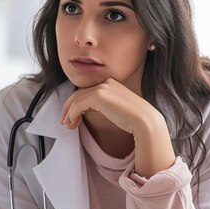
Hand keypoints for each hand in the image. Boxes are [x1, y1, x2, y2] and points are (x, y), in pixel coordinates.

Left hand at [61, 78, 175, 177]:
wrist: (144, 121)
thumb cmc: (133, 119)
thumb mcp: (116, 108)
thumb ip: (104, 105)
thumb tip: (87, 110)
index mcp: (110, 83)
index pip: (87, 92)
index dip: (76, 104)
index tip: (72, 118)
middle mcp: (105, 82)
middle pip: (78, 94)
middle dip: (69, 109)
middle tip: (65, 122)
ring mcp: (102, 88)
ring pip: (76, 99)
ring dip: (69, 113)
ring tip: (68, 126)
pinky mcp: (98, 95)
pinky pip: (78, 105)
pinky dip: (72, 114)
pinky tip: (73, 123)